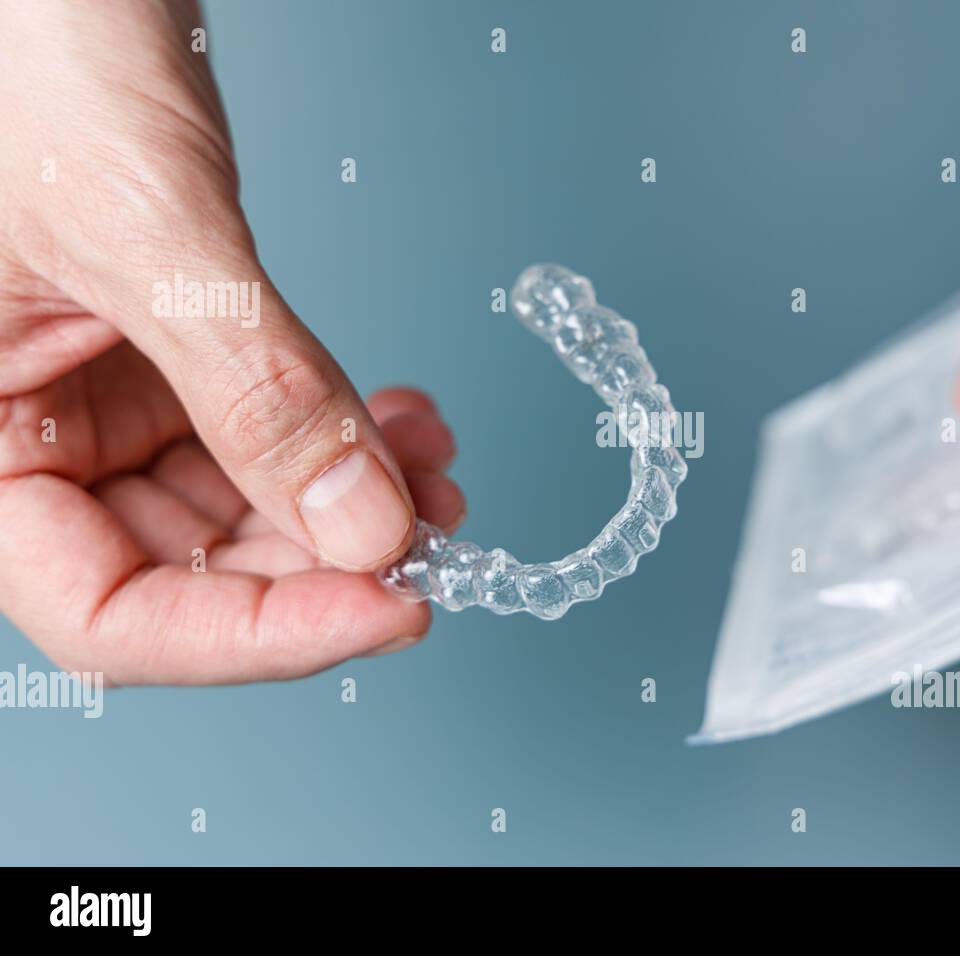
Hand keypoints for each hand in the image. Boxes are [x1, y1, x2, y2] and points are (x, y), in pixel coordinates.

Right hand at [0, 0, 463, 682]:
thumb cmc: (24, 48)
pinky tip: (403, 425)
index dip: (255, 635)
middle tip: (434, 540)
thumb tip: (368, 528)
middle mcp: (27, 440)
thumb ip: (256, 390)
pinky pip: (264, 429)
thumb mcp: (147, 232)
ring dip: (353, 502)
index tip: (388, 611)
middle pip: (191, 568)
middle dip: (328, 561)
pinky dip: (341, 434)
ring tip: (435, 475)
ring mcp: (97, 400)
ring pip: (242, 505)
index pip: (108, 612)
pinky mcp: (163, 355)